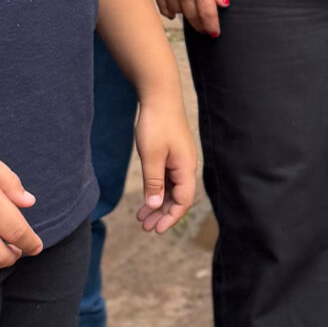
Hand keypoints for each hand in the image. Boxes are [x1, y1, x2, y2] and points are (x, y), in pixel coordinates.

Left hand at [132, 95, 196, 232]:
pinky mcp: (171, 155)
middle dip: (163, 215)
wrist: (159, 96)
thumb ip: (154, 183)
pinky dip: (156, 191)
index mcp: (186, 168)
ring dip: (158, 205)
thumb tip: (156, 206)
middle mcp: (185, 166)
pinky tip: (146, 199)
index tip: (156, 230)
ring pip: (171, 190)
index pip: (183, 201)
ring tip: (142, 218)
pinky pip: (166, 180)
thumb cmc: (156, 124)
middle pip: (178, 198)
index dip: (171, 217)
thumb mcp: (151, 156)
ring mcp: (179, 161)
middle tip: (146, 227)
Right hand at [148, 0, 226, 35]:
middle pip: (192, 17)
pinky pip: (163, 6)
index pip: (207, 14)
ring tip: (192, 12)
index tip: (214, 32)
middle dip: (201, 26)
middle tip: (205, 29)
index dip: (211, 26)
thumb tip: (222, 4)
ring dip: (187, 16)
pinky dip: (171, 11)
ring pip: (178, 13)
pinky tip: (177, 11)